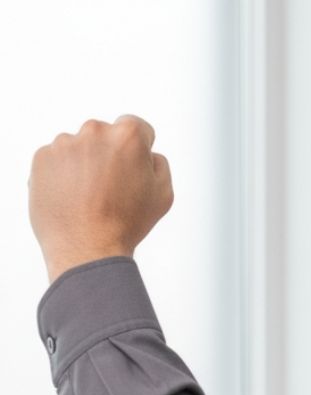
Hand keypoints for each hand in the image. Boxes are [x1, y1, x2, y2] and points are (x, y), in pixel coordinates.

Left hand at [28, 115, 172, 283]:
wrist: (86, 247)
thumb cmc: (126, 223)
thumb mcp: (163, 195)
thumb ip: (159, 164)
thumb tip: (148, 154)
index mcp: (128, 136)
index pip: (139, 128)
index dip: (141, 151)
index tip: (135, 170)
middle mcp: (94, 131)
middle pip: (106, 136)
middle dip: (110, 156)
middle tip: (113, 190)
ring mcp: (65, 143)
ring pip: (80, 148)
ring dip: (86, 165)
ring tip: (91, 198)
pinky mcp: (43, 157)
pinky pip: (58, 161)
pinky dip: (64, 175)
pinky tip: (74, 199)